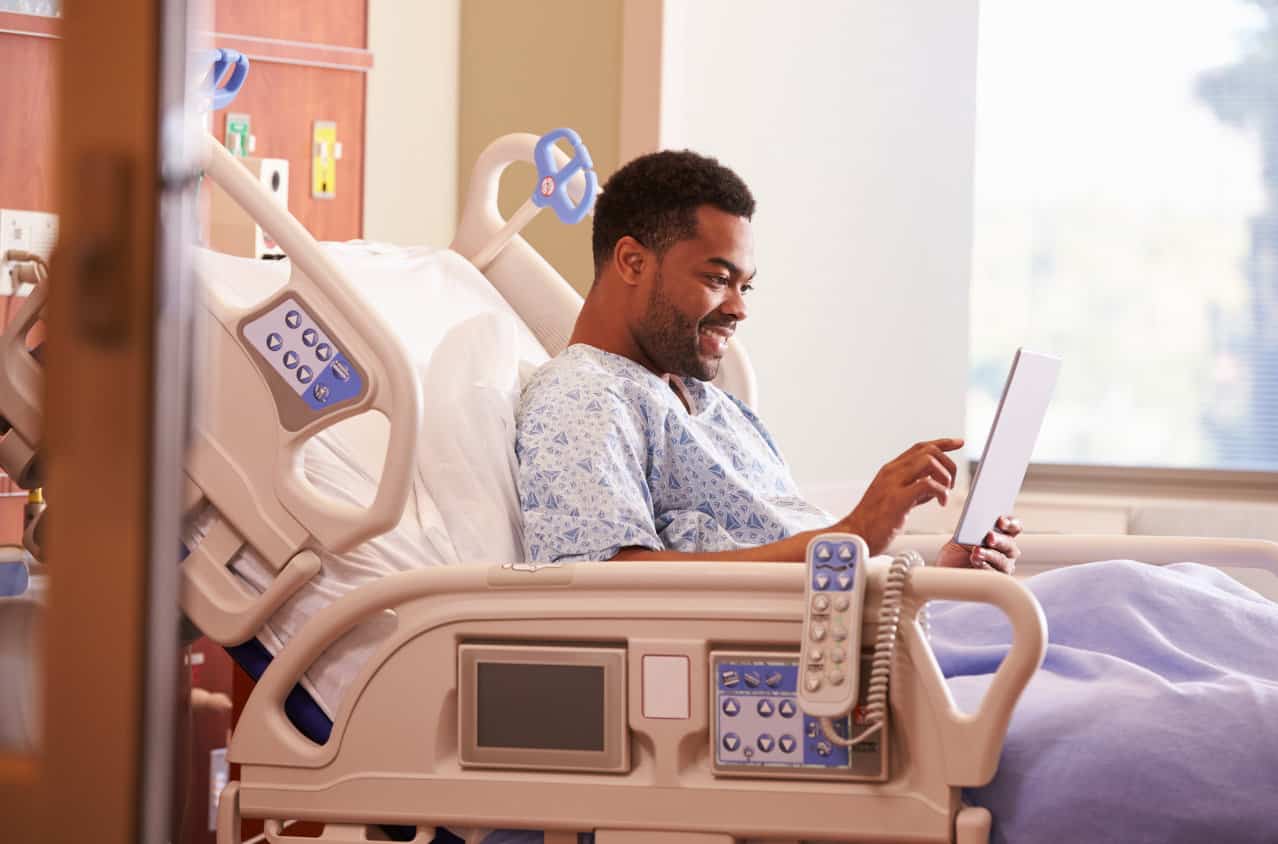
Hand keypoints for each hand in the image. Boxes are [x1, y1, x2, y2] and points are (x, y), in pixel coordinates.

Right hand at [837, 438, 963, 554]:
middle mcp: (891, 472)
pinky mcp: (896, 499)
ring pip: (929, 461)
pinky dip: (940, 492)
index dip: (942, 443)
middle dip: (948, 464)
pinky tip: (940, 502)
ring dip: (945, 476)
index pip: (919, 447)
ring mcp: (893, 484)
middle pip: (928, 450)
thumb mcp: (895, 497)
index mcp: (891, 470)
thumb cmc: (874, 521)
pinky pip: (927, 484)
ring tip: (944, 494)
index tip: (958, 442)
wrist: (855, 535)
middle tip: (950, 484)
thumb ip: (913, 488)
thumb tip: (934, 485)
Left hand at [935, 515, 1022, 573]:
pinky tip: (975, 561)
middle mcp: (1005, 552)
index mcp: (1001, 536)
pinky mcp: (995, 582)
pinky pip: (995, 576)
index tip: (1001, 520)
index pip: (1014, 527)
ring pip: (1003, 561)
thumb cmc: (956, 554)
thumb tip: (978, 524)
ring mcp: (1002, 568)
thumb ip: (972, 530)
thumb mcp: (962, 538)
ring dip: (990, 555)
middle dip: (1000, 539)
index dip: (1010, 523)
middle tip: (990, 536)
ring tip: (977, 551)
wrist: (946, 573)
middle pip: (1010, 544)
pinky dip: (984, 567)